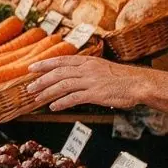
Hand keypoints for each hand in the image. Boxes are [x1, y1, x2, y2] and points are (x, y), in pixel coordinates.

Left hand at [28, 55, 147, 112]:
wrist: (138, 84)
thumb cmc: (122, 79)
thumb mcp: (102, 69)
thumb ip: (87, 71)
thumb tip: (72, 77)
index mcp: (88, 61)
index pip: (61, 60)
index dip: (45, 64)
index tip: (31, 68)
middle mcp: (87, 69)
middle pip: (58, 72)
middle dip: (41, 80)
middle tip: (29, 87)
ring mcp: (91, 81)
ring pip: (62, 84)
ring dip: (47, 92)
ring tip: (37, 98)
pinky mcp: (95, 93)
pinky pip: (73, 98)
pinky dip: (61, 102)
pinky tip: (53, 107)